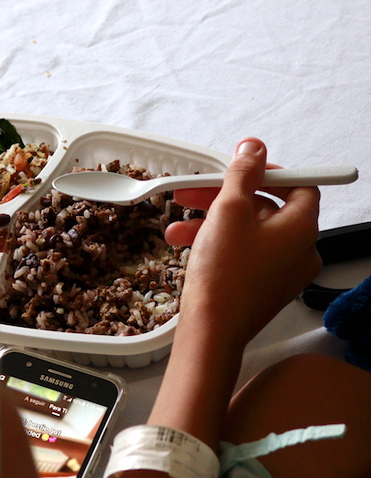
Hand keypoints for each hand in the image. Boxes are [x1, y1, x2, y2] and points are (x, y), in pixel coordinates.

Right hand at [165, 138, 320, 348]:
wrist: (211, 329)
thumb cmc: (224, 272)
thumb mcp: (228, 210)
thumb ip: (242, 173)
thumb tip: (255, 148)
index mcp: (301, 228)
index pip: (300, 186)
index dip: (268, 173)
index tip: (238, 169)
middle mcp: (299, 250)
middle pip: (267, 208)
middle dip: (225, 197)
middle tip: (194, 191)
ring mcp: (281, 272)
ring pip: (248, 232)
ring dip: (212, 221)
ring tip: (176, 223)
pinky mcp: (262, 287)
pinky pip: (243, 253)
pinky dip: (217, 243)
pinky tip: (184, 242)